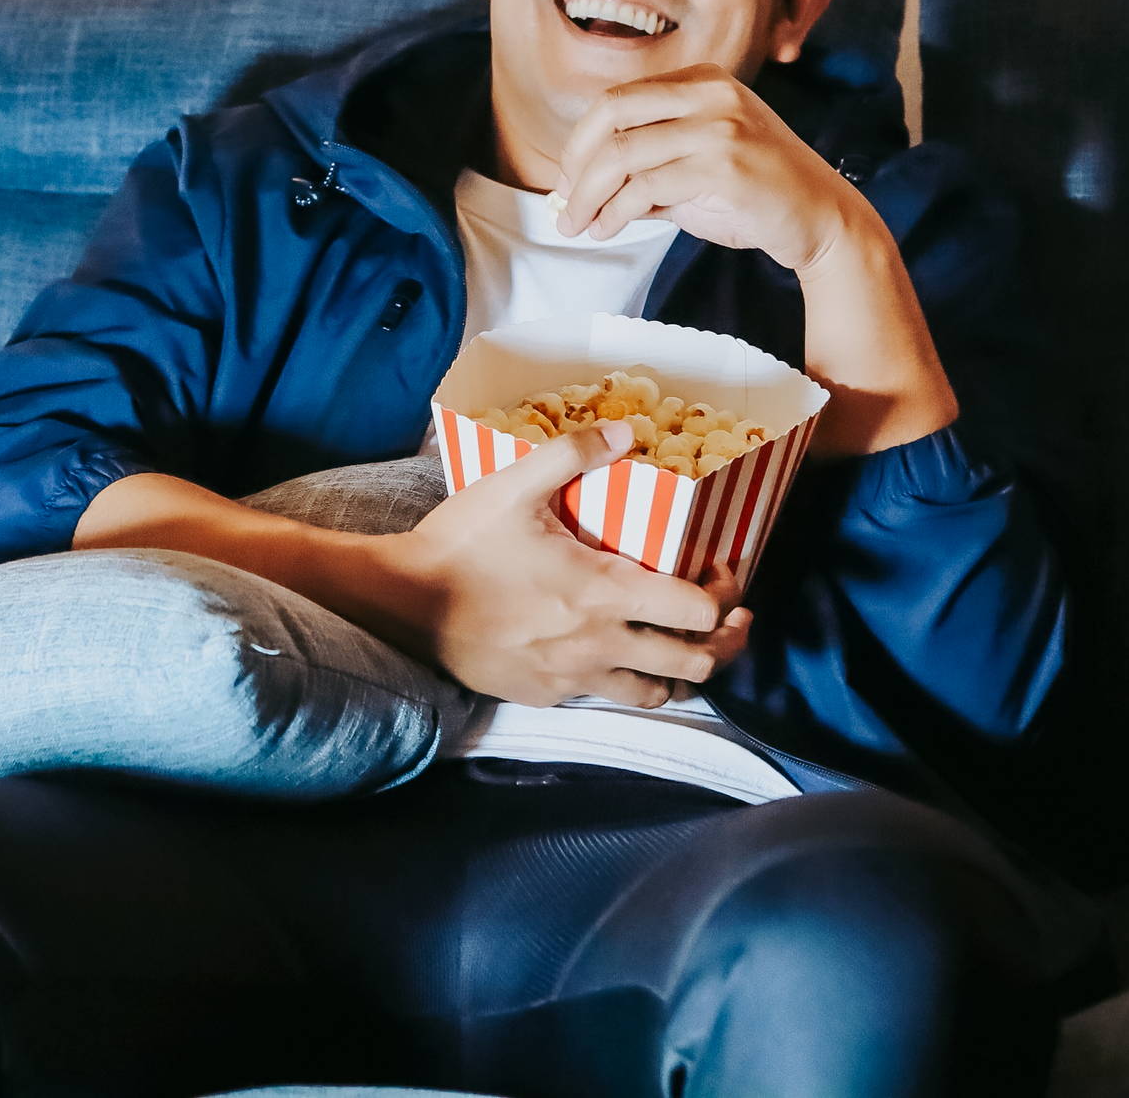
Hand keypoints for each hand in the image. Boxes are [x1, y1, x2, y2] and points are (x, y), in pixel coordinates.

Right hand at [382, 418, 753, 706]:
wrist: (401, 604)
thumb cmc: (460, 544)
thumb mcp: (514, 486)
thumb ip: (575, 453)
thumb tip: (628, 431)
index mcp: (602, 591)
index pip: (696, 611)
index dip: (724, 593)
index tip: (722, 572)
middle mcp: (599, 644)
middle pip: (694, 663)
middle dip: (723, 642)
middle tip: (727, 619)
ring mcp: (573, 677)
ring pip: (656, 694)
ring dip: (680, 672)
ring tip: (683, 646)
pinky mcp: (546, 694)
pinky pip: (604, 697)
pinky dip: (625, 681)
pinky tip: (616, 654)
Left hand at [554, 63, 877, 272]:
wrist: (822, 218)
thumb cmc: (757, 196)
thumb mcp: (696, 167)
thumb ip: (647, 165)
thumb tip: (580, 185)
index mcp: (703, 80)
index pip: (618, 98)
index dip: (581, 139)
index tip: (567, 177)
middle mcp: (711, 93)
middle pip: (612, 113)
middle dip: (576, 162)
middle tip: (563, 201)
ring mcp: (720, 126)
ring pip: (623, 153)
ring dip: (588, 195)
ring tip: (576, 224)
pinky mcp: (726, 166)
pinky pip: (647, 187)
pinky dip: (616, 212)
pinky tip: (607, 228)